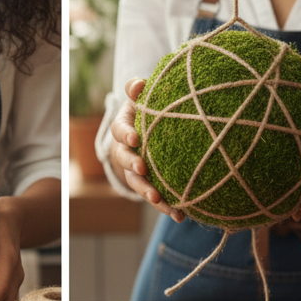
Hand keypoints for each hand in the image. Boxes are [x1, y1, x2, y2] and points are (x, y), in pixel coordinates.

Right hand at [110, 78, 184, 221]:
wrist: (150, 132)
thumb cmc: (147, 110)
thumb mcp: (141, 98)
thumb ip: (137, 89)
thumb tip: (139, 85)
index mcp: (123, 127)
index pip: (119, 130)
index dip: (125, 134)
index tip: (134, 139)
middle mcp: (125, 151)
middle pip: (124, 160)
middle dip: (132, 166)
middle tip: (142, 168)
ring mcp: (136, 171)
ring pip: (137, 183)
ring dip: (147, 192)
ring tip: (159, 200)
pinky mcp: (150, 184)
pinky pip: (156, 197)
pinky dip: (167, 207)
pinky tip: (181, 215)